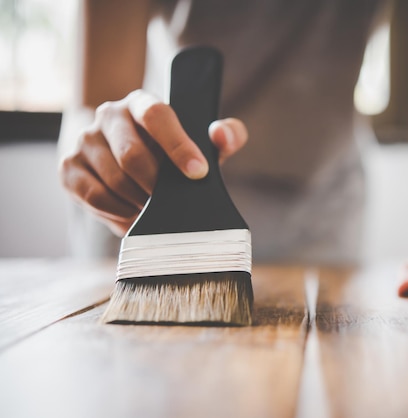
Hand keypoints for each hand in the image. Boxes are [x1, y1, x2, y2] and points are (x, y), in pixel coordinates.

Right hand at [60, 90, 247, 235]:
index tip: (198, 172)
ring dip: (140, 203)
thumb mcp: (201, 141)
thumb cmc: (172, 149)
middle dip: (157, 187)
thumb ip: (225, 135)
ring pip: (113, 181)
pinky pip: (94, 198)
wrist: (126, 152)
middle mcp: (108, 115)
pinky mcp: (69, 167)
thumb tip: (222, 135)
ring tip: (156, 212)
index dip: (178, 145)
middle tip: (173, 204)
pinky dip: (119, 213)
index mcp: (141, 103)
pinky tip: (135, 216)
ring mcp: (85, 140)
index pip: (157, 116)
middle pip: (131, 156)